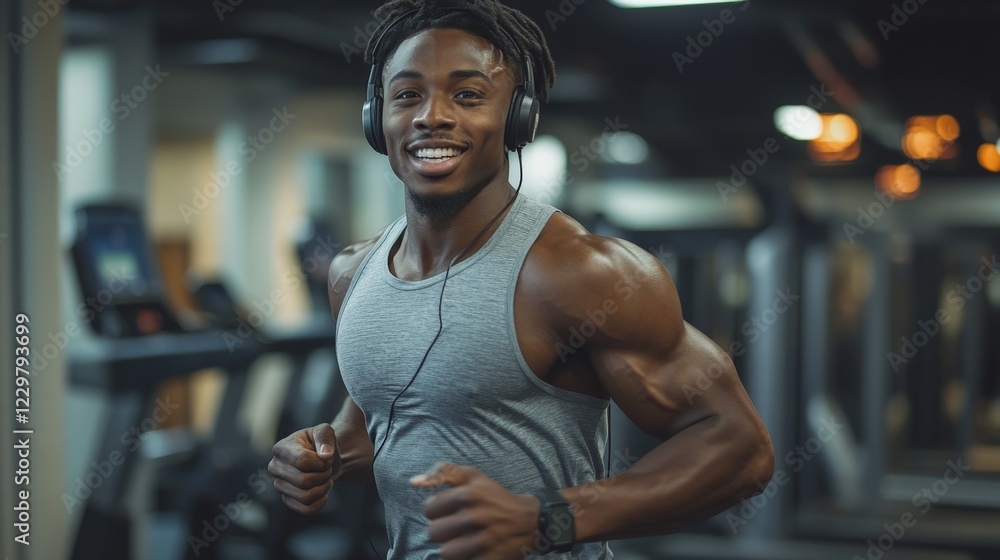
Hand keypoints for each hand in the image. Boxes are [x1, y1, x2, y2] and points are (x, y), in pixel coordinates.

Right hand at [268, 423, 340, 514]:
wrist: (322, 459)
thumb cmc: (321, 443)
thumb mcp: (324, 431)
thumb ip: (325, 437)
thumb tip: (325, 455)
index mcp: (281, 449)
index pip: (302, 461)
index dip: (321, 462)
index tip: (326, 457)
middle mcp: (275, 468)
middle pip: (304, 481)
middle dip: (324, 475)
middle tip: (328, 469)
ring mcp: (279, 486)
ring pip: (305, 497)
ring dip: (323, 488)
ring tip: (326, 479)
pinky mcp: (287, 500)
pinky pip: (307, 509)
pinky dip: (321, 502)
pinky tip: (324, 493)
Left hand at [410, 463, 540, 559]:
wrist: (530, 521)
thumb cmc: (495, 497)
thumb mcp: (473, 477)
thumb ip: (443, 473)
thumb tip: (413, 482)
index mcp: (469, 494)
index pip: (429, 509)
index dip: (436, 511)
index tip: (449, 512)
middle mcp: (475, 516)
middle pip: (434, 532)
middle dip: (443, 530)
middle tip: (456, 528)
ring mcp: (483, 540)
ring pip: (445, 552)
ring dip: (452, 548)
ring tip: (462, 542)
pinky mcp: (490, 559)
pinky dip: (465, 559)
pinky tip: (472, 551)